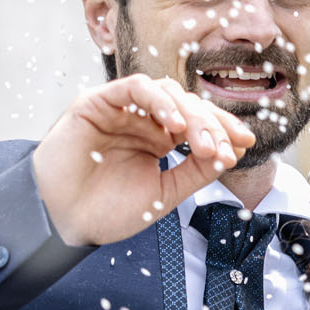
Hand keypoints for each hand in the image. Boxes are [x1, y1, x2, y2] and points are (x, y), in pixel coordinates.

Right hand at [31, 75, 257, 246]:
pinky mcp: (98, 102)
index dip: (224, 130)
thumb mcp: (164, 194)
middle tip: (225, 148)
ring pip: (166, 93)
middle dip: (213, 125)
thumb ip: (195, 172)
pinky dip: (159, 101)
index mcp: (158, 139)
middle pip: (188, 105)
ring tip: (202, 142)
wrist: (64, 222)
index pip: (198, 123)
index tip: (245, 144)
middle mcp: (142, 120)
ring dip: (191, 114)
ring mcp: (121, 109)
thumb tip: (230, 153)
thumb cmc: (105, 210)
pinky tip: (174, 125)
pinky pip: (134, 87)